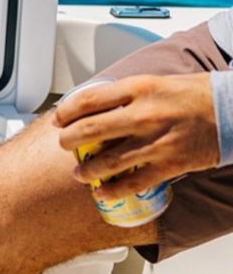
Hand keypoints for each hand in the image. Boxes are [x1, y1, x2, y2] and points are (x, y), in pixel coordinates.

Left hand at [54, 74, 219, 198]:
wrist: (232, 110)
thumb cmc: (192, 94)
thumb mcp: (153, 82)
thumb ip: (123, 94)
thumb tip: (91, 106)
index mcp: (138, 89)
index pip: (87, 101)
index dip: (66, 112)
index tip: (59, 119)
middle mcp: (144, 115)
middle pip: (89, 131)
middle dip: (69, 141)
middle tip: (65, 145)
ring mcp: (156, 142)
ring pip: (107, 162)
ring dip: (86, 170)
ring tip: (78, 172)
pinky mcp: (169, 164)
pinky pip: (133, 183)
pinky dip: (113, 190)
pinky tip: (101, 192)